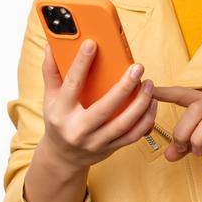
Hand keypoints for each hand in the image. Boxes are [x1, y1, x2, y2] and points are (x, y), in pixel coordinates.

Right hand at [37, 39, 158, 170]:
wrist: (63, 157)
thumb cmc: (58, 121)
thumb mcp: (50, 98)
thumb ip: (51, 72)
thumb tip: (50, 46)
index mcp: (61, 113)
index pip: (71, 85)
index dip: (81, 64)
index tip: (92, 44)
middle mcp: (78, 129)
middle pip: (104, 108)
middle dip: (124, 87)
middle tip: (137, 68)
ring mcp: (95, 142)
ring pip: (123, 123)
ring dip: (140, 103)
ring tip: (149, 84)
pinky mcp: (110, 148)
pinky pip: (133, 135)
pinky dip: (146, 120)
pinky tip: (152, 104)